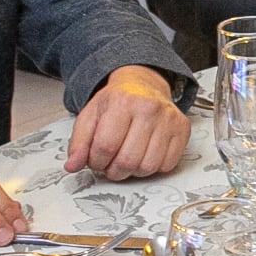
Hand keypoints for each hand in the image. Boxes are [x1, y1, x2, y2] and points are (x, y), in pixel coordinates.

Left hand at [67, 65, 190, 179]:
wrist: (143, 84)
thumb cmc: (117, 101)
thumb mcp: (90, 115)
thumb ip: (78, 142)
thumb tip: (72, 166)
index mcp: (122, 102)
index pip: (105, 146)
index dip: (95, 162)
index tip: (95, 160)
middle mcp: (149, 108)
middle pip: (127, 160)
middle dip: (113, 171)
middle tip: (110, 164)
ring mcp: (168, 119)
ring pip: (148, 167)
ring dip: (133, 171)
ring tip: (127, 158)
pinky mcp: (182, 129)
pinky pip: (167, 165)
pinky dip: (153, 167)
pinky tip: (145, 154)